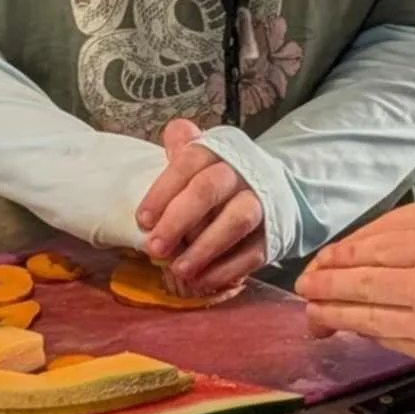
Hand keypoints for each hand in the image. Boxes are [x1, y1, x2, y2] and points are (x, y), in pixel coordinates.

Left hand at [136, 119, 266, 294]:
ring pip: (236, 220)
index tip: (142, 220)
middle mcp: (241, 172)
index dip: (163, 191)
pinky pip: (251, 252)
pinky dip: (225, 269)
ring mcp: (260, 202)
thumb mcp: (200, 157)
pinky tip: (202, 281)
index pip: (188, 162)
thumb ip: (182, 147)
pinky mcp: (272, 233)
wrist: (269, 191)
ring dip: (204, 248)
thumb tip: (175, 133)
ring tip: (179, 270)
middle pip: (209, 189)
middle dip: (178, 220)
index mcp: (217, 151)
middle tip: (155, 248)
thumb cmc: (219, 178)